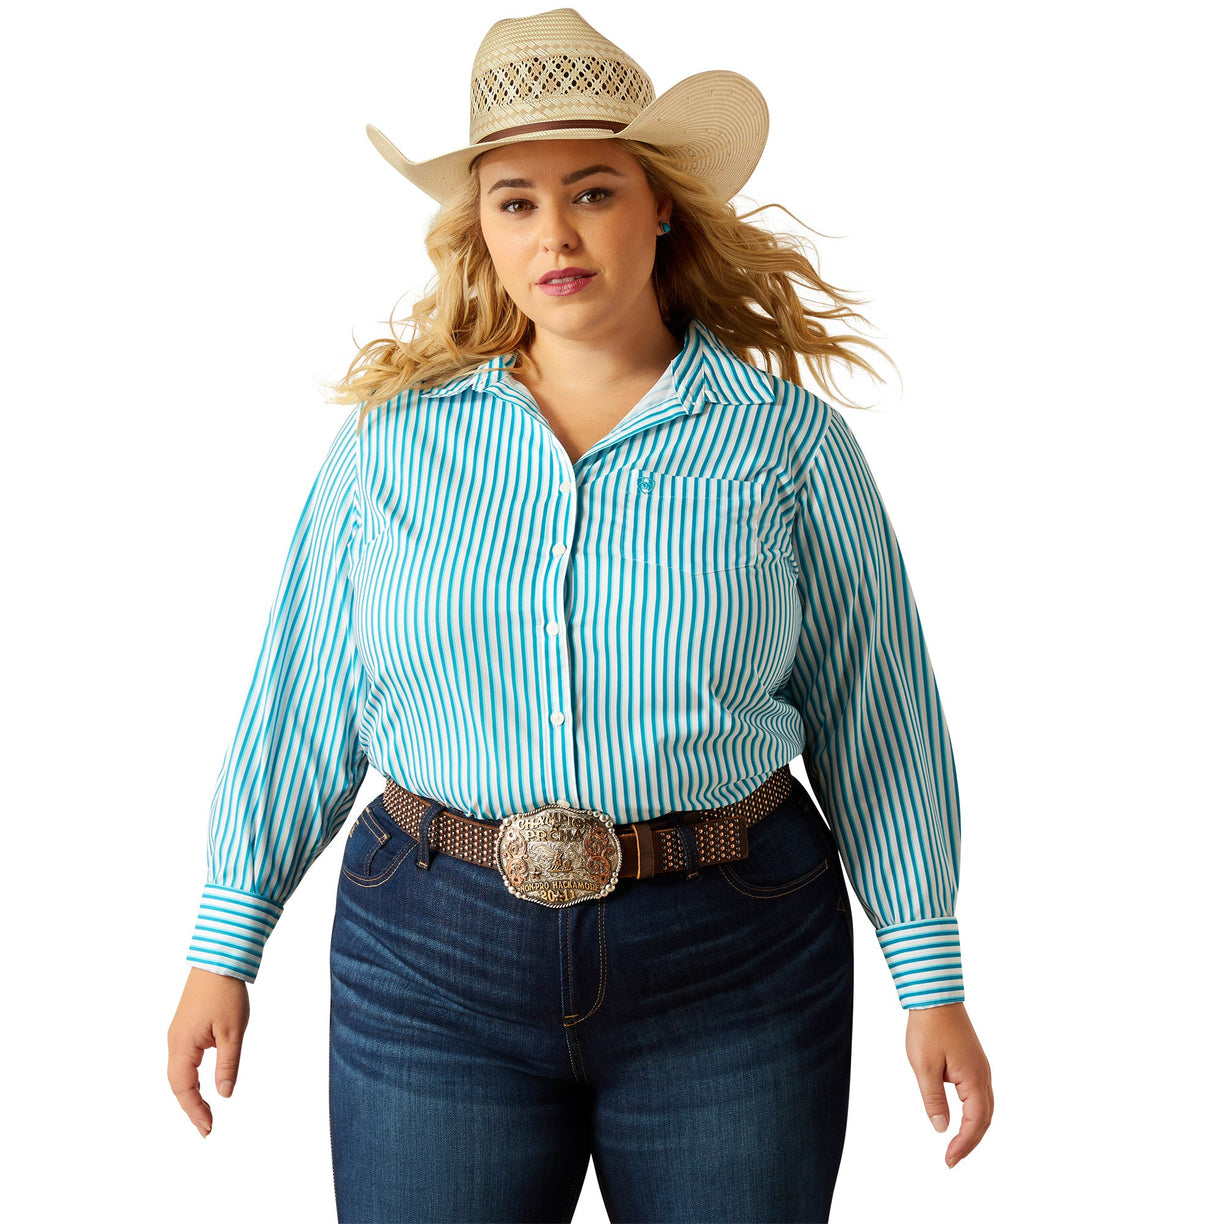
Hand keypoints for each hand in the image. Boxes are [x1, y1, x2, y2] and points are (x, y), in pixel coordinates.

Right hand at [167, 966, 250, 1136]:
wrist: (218, 963)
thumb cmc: (225, 995)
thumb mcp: (232, 1033)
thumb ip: (227, 1065)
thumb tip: (224, 1094)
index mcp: (182, 1046)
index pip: (184, 1089)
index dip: (195, 1111)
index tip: (208, 1129)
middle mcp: (174, 1043)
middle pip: (177, 1085)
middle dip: (191, 1108)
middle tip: (206, 1128)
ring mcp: (177, 1036)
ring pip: (178, 1074)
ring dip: (189, 1095)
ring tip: (204, 1114)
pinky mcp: (184, 1029)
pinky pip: (183, 1062)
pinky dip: (189, 1079)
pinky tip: (200, 1087)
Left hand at [905, 1001, 992, 1167]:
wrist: (936, 996)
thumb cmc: (929, 1028)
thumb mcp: (925, 1067)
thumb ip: (934, 1099)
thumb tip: (941, 1128)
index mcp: (974, 1079)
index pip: (975, 1122)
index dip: (964, 1144)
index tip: (949, 1160)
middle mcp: (983, 1076)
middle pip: (984, 1119)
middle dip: (970, 1142)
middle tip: (952, 1159)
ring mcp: (981, 1068)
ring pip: (984, 1108)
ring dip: (973, 1129)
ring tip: (957, 1146)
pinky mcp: (974, 1062)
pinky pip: (980, 1095)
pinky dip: (974, 1113)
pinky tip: (961, 1119)